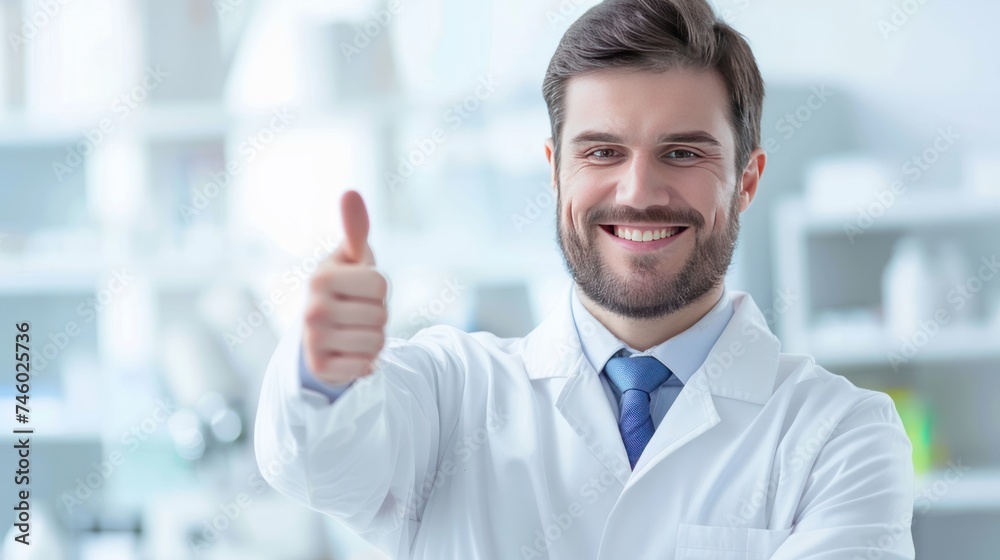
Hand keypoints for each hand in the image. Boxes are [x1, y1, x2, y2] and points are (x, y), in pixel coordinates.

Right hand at [302, 190, 387, 384]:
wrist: (320, 334)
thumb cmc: (344, 288)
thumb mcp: (351, 259)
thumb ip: (355, 229)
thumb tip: (350, 192)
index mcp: (321, 278)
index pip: (380, 286)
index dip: (379, 290)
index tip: (359, 292)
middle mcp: (311, 310)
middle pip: (381, 315)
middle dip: (377, 316)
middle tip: (356, 315)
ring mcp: (313, 342)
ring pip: (377, 343)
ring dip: (374, 340)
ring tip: (354, 333)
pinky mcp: (320, 369)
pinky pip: (366, 366)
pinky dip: (366, 362)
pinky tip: (350, 354)